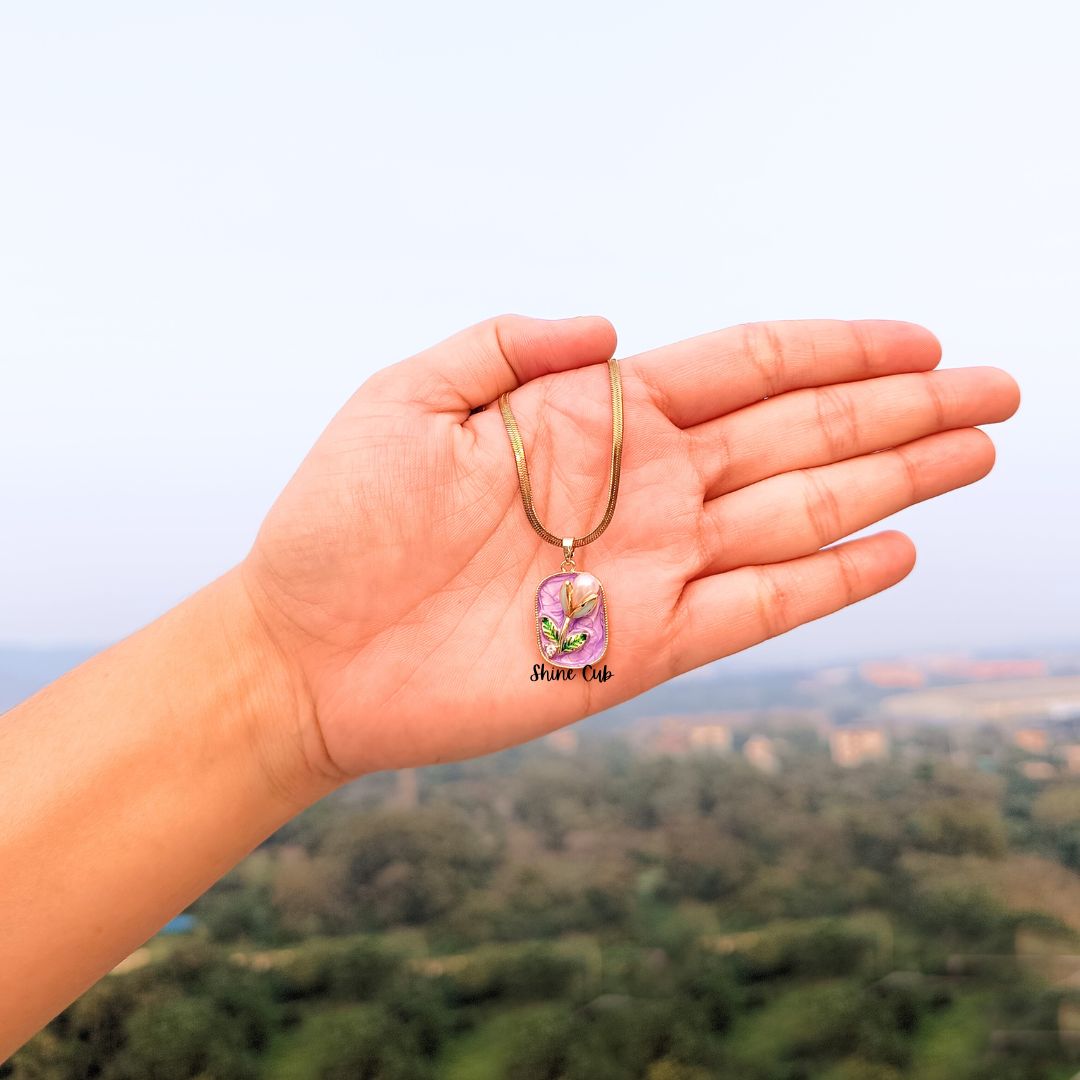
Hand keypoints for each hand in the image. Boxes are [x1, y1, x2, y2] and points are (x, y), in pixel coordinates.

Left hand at [241, 316, 1018, 778]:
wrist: (308, 650)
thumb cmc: (339, 521)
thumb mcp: (408, 398)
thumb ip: (506, 346)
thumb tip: (610, 327)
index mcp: (594, 422)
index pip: (742, 370)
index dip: (832, 350)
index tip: (917, 338)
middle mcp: (640, 490)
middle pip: (797, 437)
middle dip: (898, 411)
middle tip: (992, 391)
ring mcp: (648, 568)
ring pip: (798, 514)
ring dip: (890, 483)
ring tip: (973, 452)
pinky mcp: (640, 647)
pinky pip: (756, 606)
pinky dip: (829, 580)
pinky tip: (895, 548)